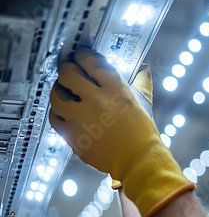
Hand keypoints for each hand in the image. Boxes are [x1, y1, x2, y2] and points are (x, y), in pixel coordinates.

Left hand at [50, 48, 194, 216]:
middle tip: (67, 71)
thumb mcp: (143, 103)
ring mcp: (82, 120)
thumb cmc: (143, 134)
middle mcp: (96, 101)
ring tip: (64, 92)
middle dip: (66, 69)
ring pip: (57, 97)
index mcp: (115, 90)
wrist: (139, 161)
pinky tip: (64, 113)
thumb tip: (144, 69)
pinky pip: (56, 120)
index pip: (90, 62)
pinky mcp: (74, 137)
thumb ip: (141, 83)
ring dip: (59, 91)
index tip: (79, 56)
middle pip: (68, 75)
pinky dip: (58, 114)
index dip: (82, 55)